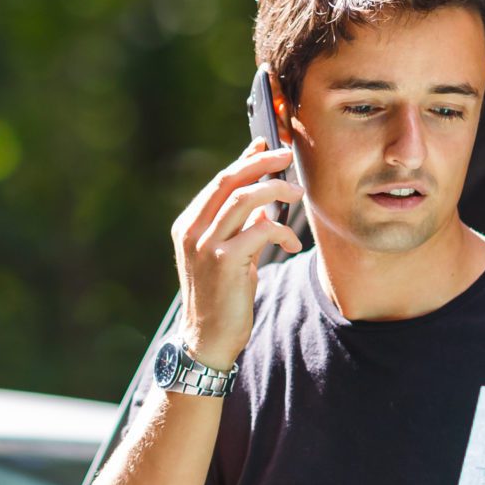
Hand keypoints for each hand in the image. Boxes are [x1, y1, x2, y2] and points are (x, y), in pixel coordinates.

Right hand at [170, 138, 302, 367]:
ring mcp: (205, 245)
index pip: (219, 181)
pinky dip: (281, 230)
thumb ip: (236, 226)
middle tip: (287, 156)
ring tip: (296, 193)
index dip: (245, 160)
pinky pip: (259, 230)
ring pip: (243, 199)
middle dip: (261, 163)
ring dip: (274, 190)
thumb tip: (260, 197)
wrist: (207, 338)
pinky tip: (291, 243)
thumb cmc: (220, 296)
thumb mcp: (225, 255)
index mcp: (188, 225)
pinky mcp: (223, 262)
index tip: (267, 146)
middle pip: (228, 181)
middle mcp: (192, 230)